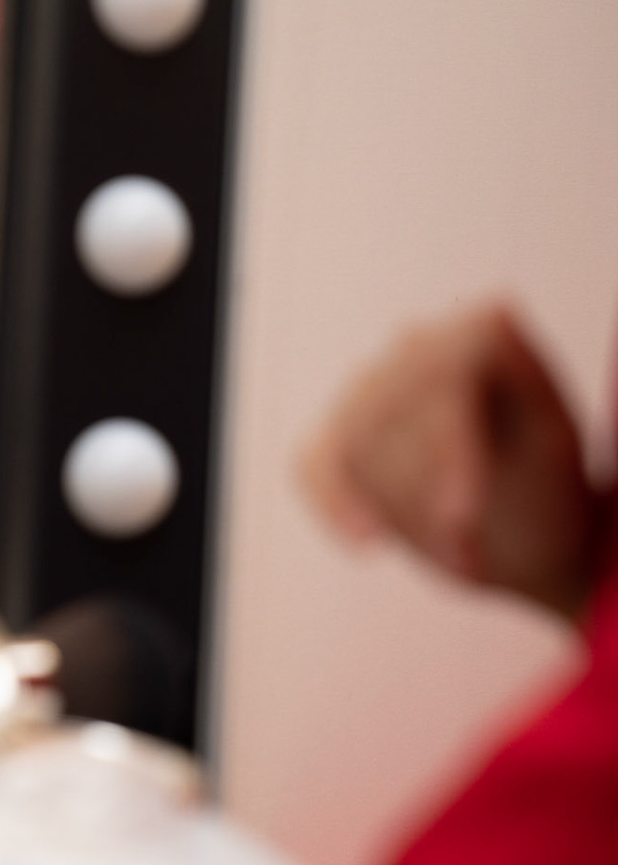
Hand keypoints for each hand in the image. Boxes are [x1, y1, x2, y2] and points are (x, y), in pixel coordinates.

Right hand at [302, 303, 599, 619]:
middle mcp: (414, 345)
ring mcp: (364, 390)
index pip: (441, 374)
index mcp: (477, 331)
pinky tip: (367, 544)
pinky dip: (336, 506)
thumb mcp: (552, 438)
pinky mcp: (332, 436)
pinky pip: (312, 466)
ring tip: (455, 552)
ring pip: (355, 447)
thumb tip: (493, 309)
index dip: (446, 445)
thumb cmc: (551, 488)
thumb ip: (523, 373)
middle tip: (470, 555)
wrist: (528, 538)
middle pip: (393, 415)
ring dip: (401, 514)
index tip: (461, 513)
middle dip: (425, 494)